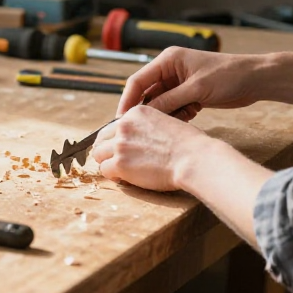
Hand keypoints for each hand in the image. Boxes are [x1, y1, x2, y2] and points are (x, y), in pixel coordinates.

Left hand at [90, 105, 217, 191]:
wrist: (194, 158)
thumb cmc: (189, 145)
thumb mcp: (166, 122)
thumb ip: (147, 128)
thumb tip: (140, 140)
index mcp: (136, 113)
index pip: (114, 126)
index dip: (115, 139)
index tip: (120, 148)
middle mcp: (124, 125)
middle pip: (101, 139)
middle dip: (106, 150)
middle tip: (114, 161)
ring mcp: (120, 144)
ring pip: (98, 154)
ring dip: (107, 163)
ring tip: (119, 171)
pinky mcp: (120, 163)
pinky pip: (104, 170)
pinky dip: (112, 176)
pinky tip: (122, 178)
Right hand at [117, 47, 262, 118]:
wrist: (256, 79)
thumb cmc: (229, 76)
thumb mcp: (196, 89)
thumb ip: (169, 100)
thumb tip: (145, 114)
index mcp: (168, 60)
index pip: (138, 80)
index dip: (128, 99)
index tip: (121, 119)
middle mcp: (170, 70)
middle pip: (147, 93)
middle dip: (147, 110)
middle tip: (142, 129)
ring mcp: (179, 82)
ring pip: (161, 103)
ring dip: (166, 115)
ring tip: (173, 123)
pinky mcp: (189, 93)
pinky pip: (174, 107)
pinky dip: (178, 115)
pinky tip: (189, 117)